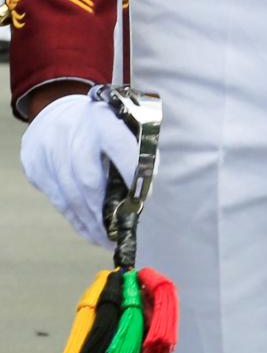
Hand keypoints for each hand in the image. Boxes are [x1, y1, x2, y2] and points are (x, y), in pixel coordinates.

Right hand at [20, 86, 139, 247]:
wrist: (57, 114)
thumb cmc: (102, 126)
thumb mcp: (122, 125)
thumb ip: (137, 152)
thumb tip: (143, 192)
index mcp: (103, 120)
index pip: (120, 148)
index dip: (131, 175)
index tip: (142, 200)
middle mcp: (73, 134)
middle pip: (88, 180)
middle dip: (104, 212)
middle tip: (118, 234)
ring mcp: (50, 151)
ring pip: (69, 195)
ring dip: (89, 222)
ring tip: (105, 239)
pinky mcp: (36, 166)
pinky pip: (57, 199)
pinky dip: (74, 218)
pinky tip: (88, 230)